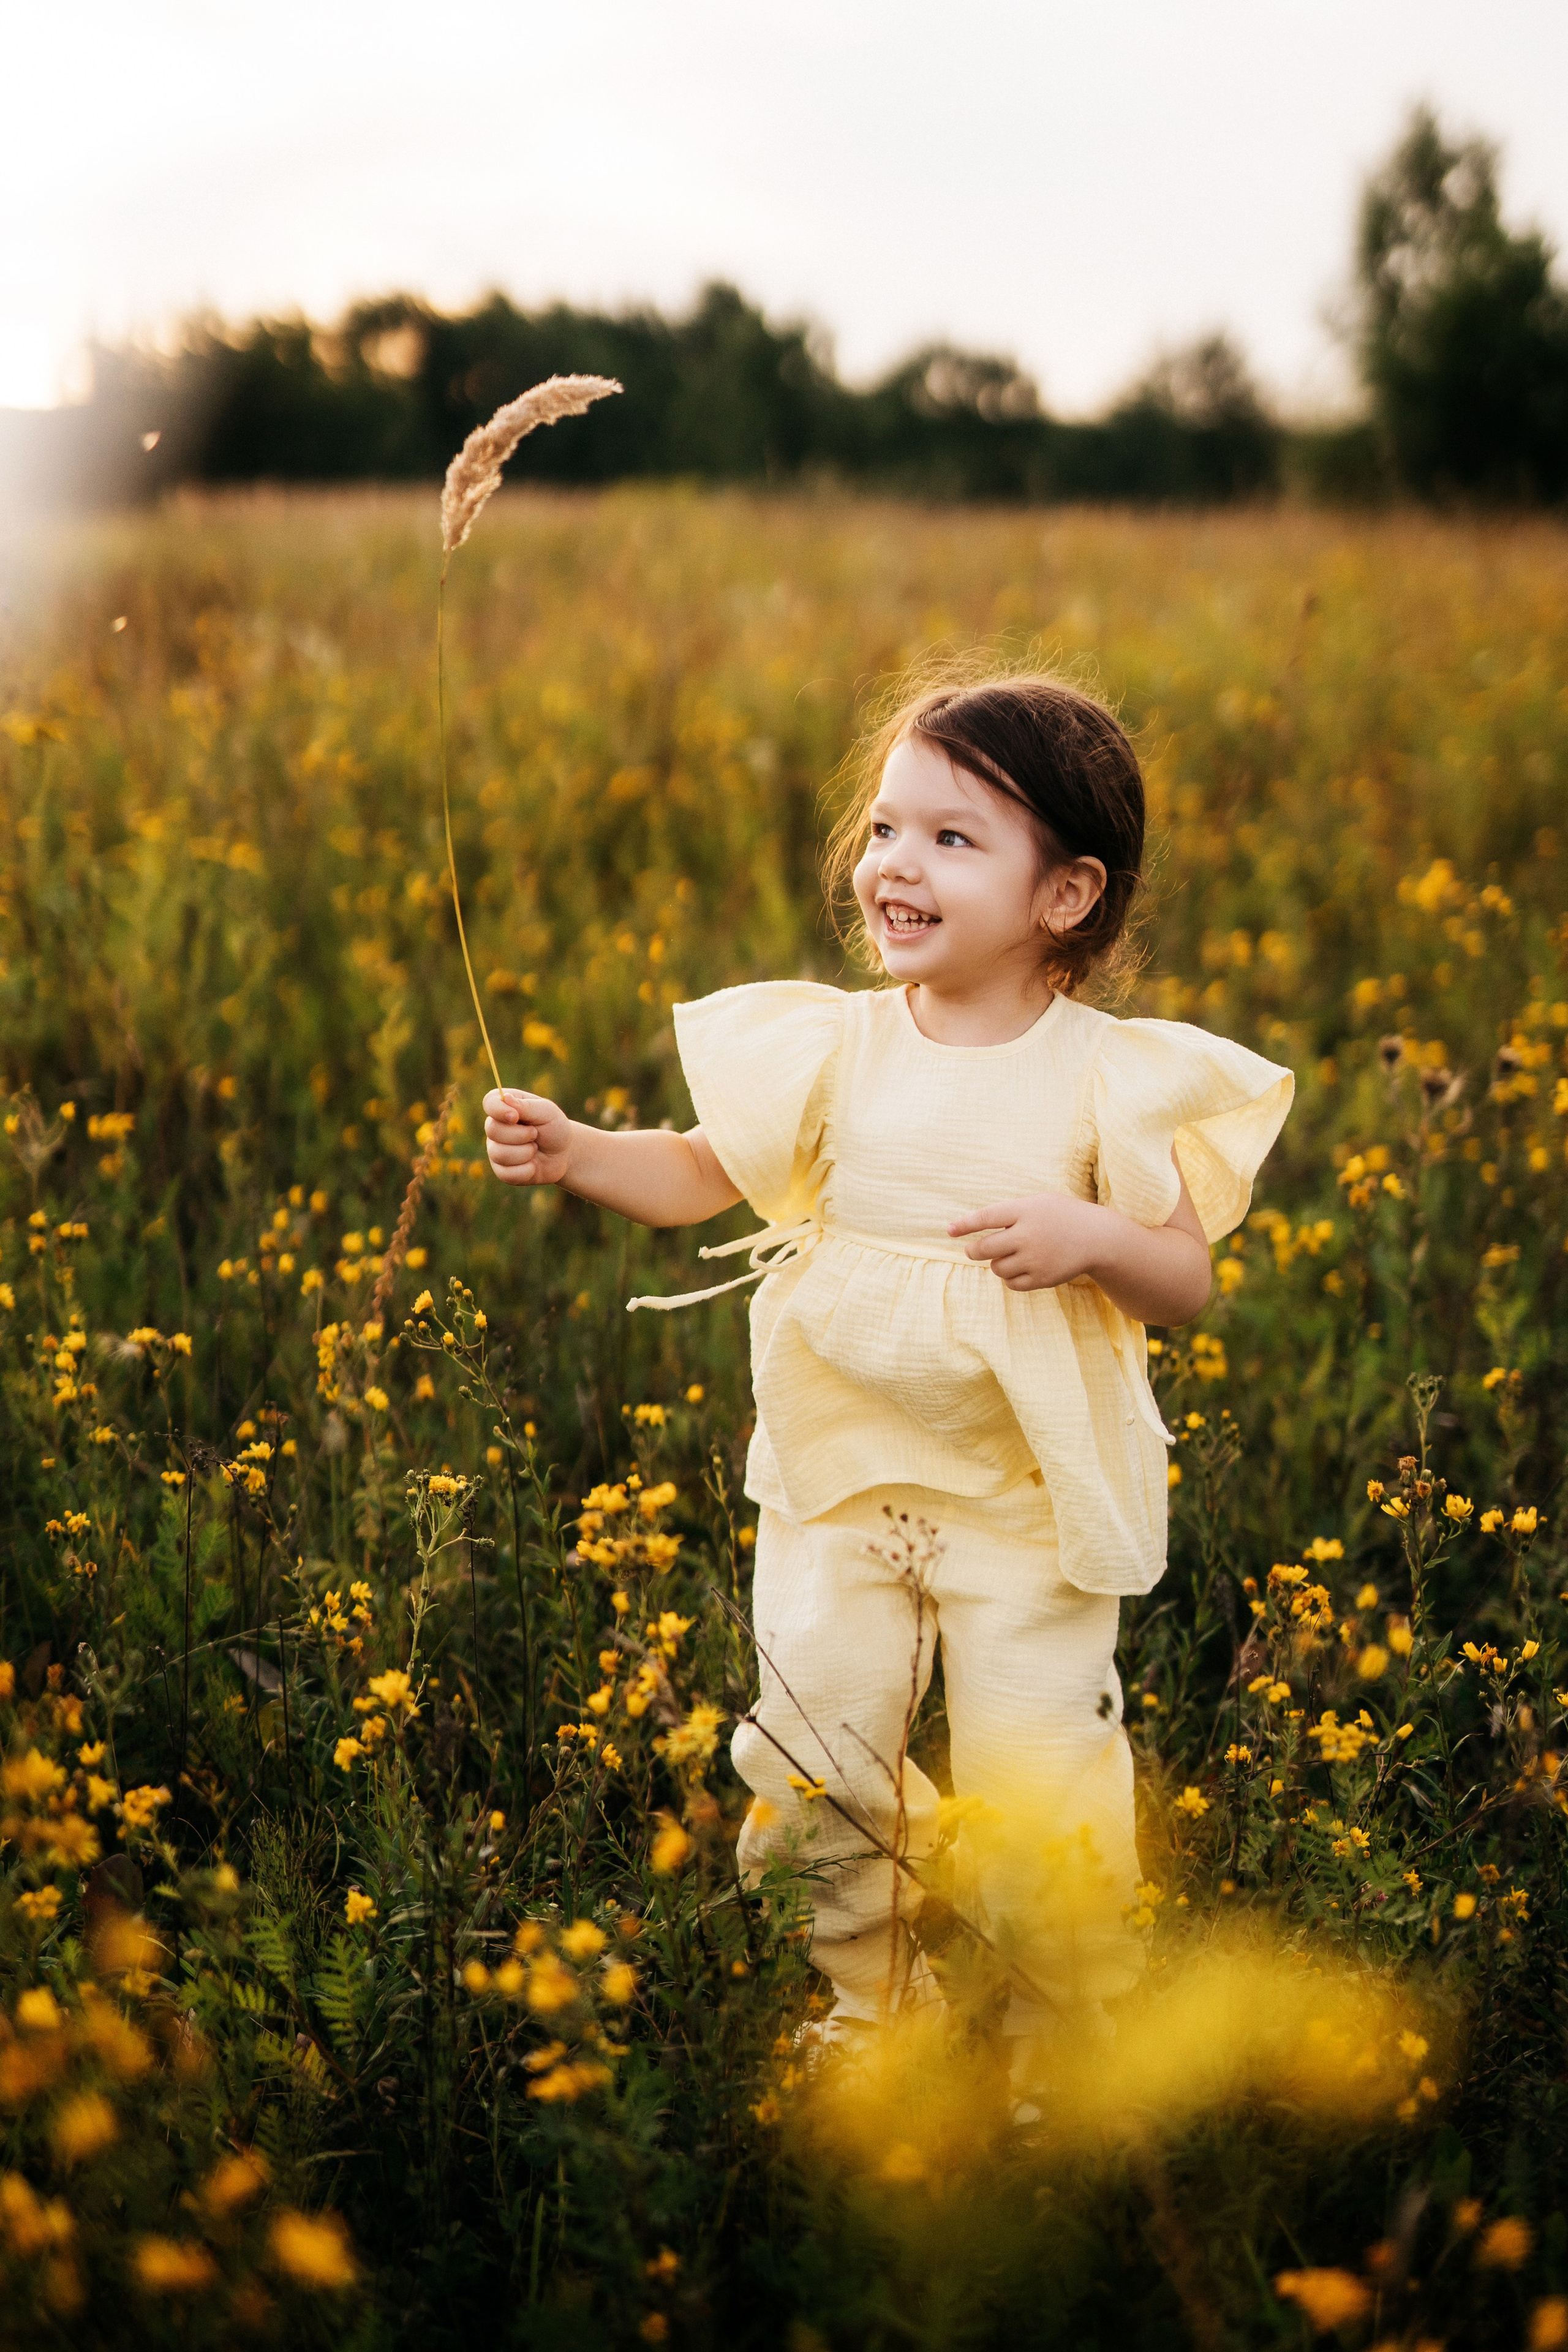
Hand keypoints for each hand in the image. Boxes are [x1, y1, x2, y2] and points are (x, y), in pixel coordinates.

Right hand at [484, 1088, 572, 1187]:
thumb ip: (526, 1106)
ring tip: (535, 1148)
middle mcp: (496, 1127)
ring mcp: (496, 1149)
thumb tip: (505, 1097)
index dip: (499, 1110)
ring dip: (526, 1153)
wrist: (563, 1154)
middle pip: (492, 1130)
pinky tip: (533, 1165)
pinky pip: (507, 1173)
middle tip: (535, 1134)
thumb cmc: (554, 1128)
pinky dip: (526, 1170)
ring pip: (499, 1154)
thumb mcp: (547, 1112)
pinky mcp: (501, 1170)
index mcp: (506, 1106)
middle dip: (521, 1135)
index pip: (489, 1102)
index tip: (515, 1117)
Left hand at [948, 1193, 1104, 1291]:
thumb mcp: (1038, 1203)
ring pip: (996, 1268)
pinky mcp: (1042, 1278)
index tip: (949, 1230)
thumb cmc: (1062, 1216)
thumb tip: (977, 1228)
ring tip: (1011, 1256)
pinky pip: (1011, 1284)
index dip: (965, 1225)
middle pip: (984, 1248)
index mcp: (1025, 1211)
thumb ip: (1011, 1213)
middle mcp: (1027, 1235)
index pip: (986, 1217)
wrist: (1097, 1238)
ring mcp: (1035, 1258)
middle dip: (973, 1250)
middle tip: (972, 1250)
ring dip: (997, 1263)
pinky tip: (1021, 1268)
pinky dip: (1010, 1278)